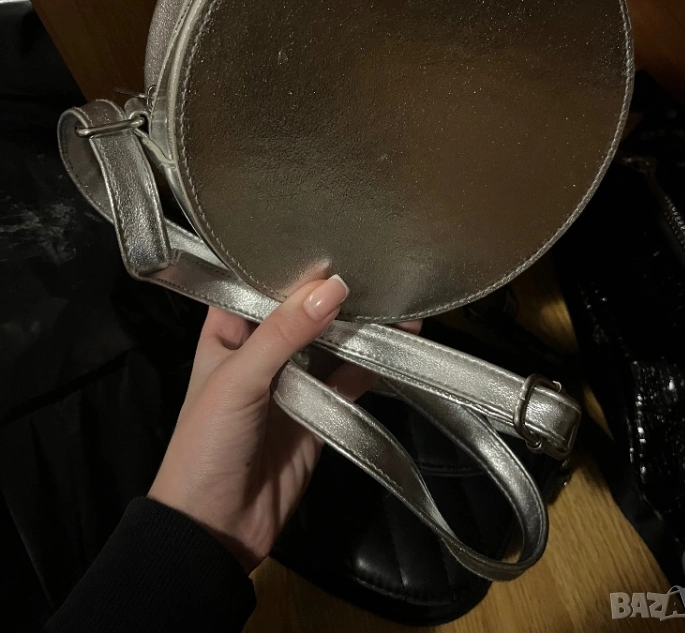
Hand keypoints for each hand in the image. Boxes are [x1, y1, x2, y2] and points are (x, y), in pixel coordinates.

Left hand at [149, 276, 418, 572]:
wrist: (215, 529)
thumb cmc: (206, 444)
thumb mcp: (238, 379)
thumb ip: (284, 334)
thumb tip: (331, 288)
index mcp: (226, 333)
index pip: (256, 283)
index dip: (288, 261)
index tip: (327, 232)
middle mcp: (261, 350)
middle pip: (301, 310)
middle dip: (333, 289)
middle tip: (374, 255)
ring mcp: (293, 380)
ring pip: (330, 341)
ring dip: (359, 323)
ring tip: (397, 292)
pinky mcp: (320, 410)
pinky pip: (349, 378)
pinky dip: (373, 361)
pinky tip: (401, 339)